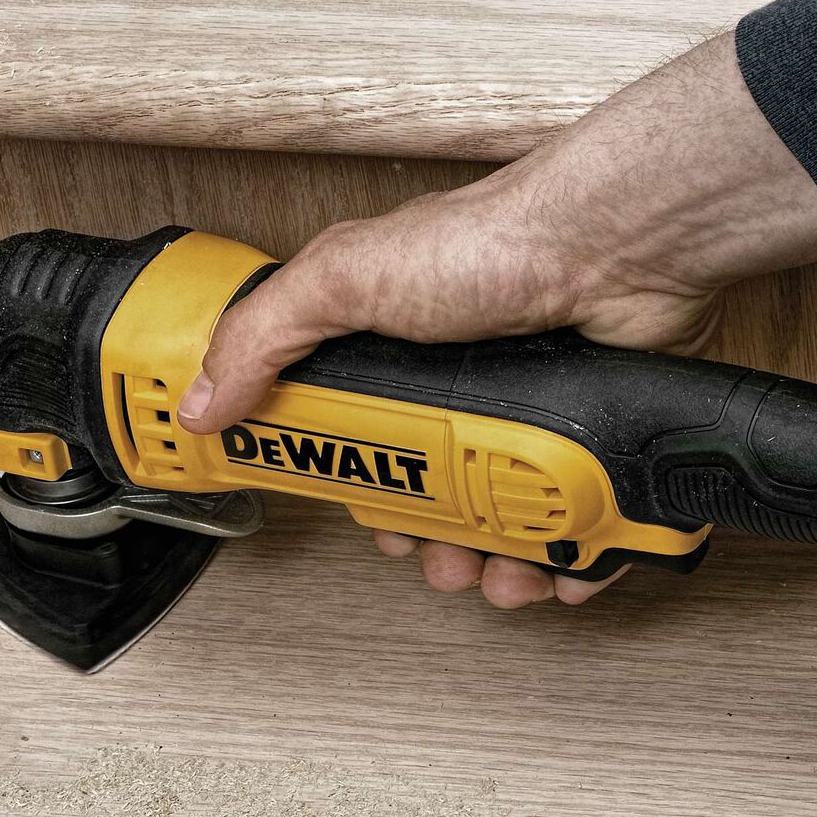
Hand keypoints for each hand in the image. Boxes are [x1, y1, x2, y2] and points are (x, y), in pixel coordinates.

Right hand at [176, 34, 816, 607]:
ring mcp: (538, 423)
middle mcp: (471, 396)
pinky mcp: (596, 447)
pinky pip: (582, 530)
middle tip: (440, 559)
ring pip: (509, 531)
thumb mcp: (345, 278)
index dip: (363, 496)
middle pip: (440, 506)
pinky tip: (564, 568)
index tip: (368, 522)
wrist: (615, 247)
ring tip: (506, 574)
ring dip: (502, 571)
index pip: (365, 450)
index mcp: (403, 362)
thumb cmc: (493, 242)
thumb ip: (264, 338)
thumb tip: (201, 403)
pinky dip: (574, 564)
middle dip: (436, 550)